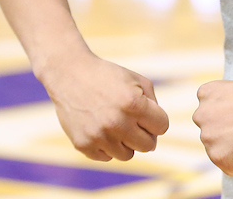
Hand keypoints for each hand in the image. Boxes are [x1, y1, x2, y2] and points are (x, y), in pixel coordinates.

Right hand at [40, 52, 169, 161]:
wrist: (70, 74)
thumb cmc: (109, 76)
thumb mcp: (137, 81)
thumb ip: (154, 105)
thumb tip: (157, 133)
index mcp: (134, 104)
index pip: (162, 127)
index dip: (156, 119)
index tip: (146, 113)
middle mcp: (117, 123)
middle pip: (148, 145)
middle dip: (145, 134)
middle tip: (133, 121)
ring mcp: (99, 136)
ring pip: (127, 155)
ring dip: (125, 142)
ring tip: (116, 124)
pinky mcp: (83, 145)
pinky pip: (106, 157)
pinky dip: (106, 146)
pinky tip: (100, 128)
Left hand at [193, 72, 232, 175]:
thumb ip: (225, 98)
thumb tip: (225, 108)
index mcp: (206, 93)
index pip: (208, 109)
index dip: (226, 115)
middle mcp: (201, 115)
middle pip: (210, 130)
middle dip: (225, 132)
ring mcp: (208, 138)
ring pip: (218, 149)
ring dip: (232, 149)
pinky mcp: (218, 158)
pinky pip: (228, 166)